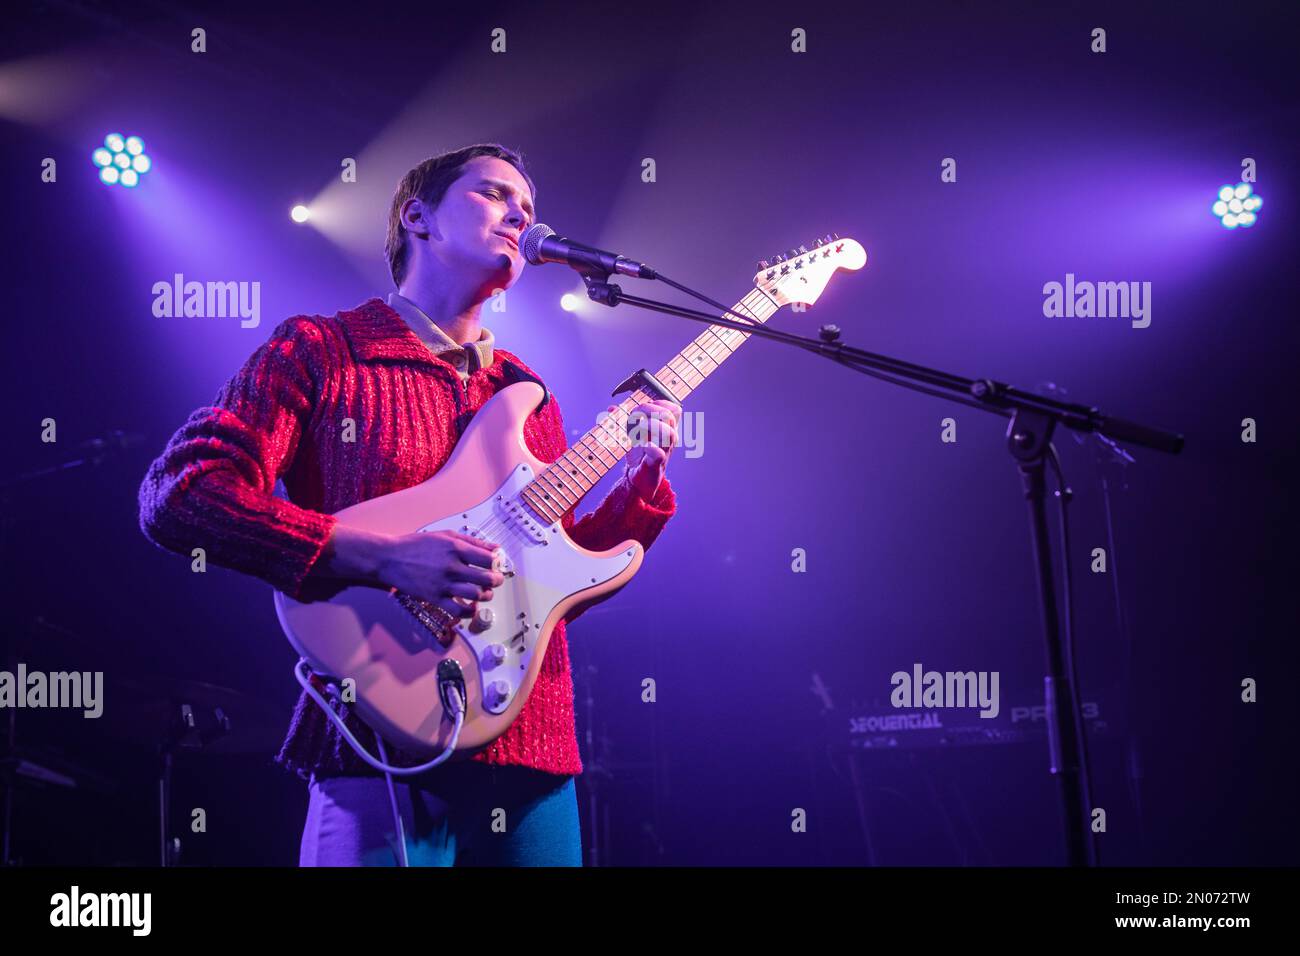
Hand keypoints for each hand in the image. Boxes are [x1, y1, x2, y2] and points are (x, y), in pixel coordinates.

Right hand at [375, 529, 503, 641]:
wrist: (390, 559)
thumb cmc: (417, 545)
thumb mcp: (446, 535)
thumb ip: (473, 541)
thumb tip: (496, 548)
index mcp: (456, 548)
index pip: (488, 559)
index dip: (497, 563)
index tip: (495, 565)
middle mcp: (451, 567)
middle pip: (487, 579)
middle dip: (497, 581)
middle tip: (496, 580)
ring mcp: (443, 584)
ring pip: (476, 596)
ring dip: (486, 596)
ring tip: (485, 593)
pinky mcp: (434, 598)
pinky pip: (458, 611)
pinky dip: (469, 612)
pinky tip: (471, 607)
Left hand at [614, 399, 680, 499]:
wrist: (638, 482)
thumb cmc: (639, 457)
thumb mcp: (632, 436)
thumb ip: (624, 421)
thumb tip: (611, 408)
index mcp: (665, 430)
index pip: (674, 409)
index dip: (659, 403)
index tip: (642, 409)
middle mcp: (667, 440)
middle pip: (669, 416)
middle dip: (650, 410)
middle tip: (634, 416)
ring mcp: (664, 452)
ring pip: (670, 434)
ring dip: (652, 426)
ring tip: (638, 429)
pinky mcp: (655, 465)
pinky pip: (659, 454)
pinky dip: (650, 447)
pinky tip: (642, 445)